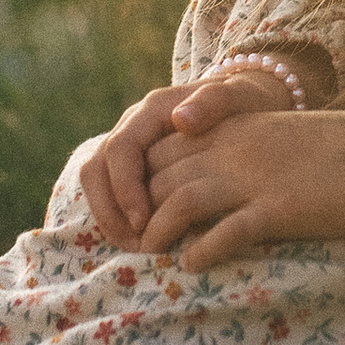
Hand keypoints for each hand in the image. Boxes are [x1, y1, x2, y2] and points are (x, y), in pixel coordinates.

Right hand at [79, 71, 299, 245]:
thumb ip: (213, 103)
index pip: (120, 148)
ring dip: (110, 219)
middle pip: (96, 168)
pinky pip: (112, 194)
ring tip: (137, 248)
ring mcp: (131, 148)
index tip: (144, 222)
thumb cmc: (245, 103)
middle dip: (110, 210)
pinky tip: (143, 241)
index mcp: (151, 111)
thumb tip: (181, 119)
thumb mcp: (239, 97)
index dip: (124, 188)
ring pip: (97, 183)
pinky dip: (120, 219)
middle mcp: (132, 127)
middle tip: (136, 245)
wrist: (249, 104)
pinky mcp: (135, 167)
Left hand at [140, 102, 344, 274]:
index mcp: (230, 127)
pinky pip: (224, 232)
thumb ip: (230, 150)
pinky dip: (200, 251)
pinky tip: (192, 264)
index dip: (136, 181)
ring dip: (157, 232)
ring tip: (153, 253)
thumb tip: (196, 182)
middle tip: (133, 240)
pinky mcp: (277, 210)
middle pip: (159, 175)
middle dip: (137, 210)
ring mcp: (254, 178)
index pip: (159, 149)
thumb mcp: (269, 138)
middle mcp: (233, 149)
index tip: (134, 209)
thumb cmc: (329, 153)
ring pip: (180, 202)